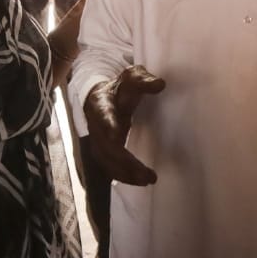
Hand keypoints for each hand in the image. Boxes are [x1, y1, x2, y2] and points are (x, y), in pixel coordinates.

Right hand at [84, 65, 164, 185]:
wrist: (103, 96)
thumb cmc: (121, 87)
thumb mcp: (132, 77)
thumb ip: (144, 80)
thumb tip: (160, 84)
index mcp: (101, 103)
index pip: (103, 114)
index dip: (107, 124)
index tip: (116, 135)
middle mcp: (96, 125)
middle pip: (106, 146)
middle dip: (124, 160)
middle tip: (146, 173)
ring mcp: (98, 140)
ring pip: (106, 161)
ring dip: (125, 173)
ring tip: (147, 180)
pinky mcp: (104, 151)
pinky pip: (110, 167)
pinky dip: (124, 176)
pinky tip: (141, 181)